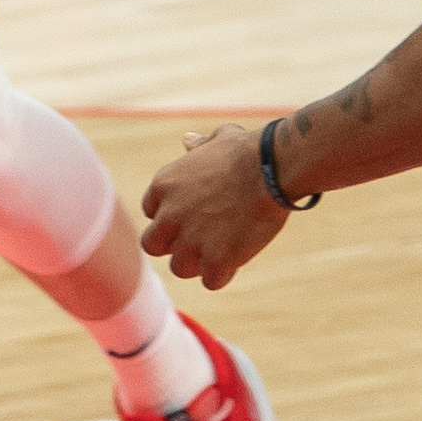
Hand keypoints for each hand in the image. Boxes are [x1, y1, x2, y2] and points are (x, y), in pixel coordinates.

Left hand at [143, 119, 287, 285]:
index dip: (171, 217)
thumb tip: (188, 139)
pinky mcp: (216, 260)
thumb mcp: (217, 139)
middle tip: (197, 242)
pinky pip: (210, 281)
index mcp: (163, 185)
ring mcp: (191, 240)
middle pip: (152, 245)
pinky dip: (222, 276)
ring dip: (197, 264)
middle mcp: (170, 215)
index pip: (151, 212)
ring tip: (219, 254)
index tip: (190, 215)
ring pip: (179, 268)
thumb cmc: (247, 151)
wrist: (270, 170)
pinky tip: (234, 263)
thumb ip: (199, 146)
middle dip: (171, 246)